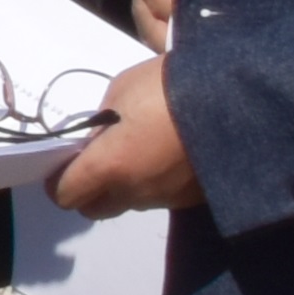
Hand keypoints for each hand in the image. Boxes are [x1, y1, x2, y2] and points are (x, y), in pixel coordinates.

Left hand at [51, 59, 198, 214]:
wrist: (235, 96)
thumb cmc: (168, 85)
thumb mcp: (121, 92)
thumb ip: (100, 125)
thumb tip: (97, 143)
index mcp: (109, 166)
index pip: (66, 194)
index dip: (59, 180)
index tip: (64, 164)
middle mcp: (134, 192)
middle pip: (95, 208)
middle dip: (89, 190)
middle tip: (100, 160)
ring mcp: (167, 199)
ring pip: (131, 203)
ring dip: (127, 186)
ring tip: (145, 150)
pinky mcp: (195, 199)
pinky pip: (163, 197)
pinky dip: (159, 182)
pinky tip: (172, 155)